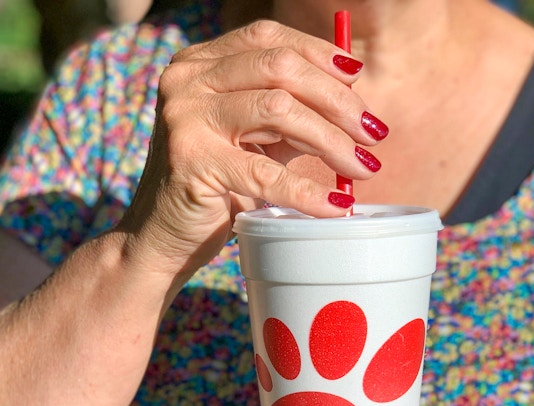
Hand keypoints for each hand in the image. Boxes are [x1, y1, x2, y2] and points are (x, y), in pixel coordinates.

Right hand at [118, 20, 386, 276]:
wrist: (160, 239)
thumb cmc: (213, 188)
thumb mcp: (253, 139)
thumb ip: (290, 114)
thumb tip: (353, 104)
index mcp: (199, 63)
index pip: (268, 39)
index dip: (319, 54)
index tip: (359, 79)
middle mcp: (186, 80)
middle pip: (280, 68)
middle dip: (338, 100)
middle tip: (373, 132)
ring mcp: (184, 117)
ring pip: (279, 109)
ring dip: (332, 140)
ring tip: (363, 168)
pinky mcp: (191, 161)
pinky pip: (265, 173)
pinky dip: (308, 192)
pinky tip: (336, 206)